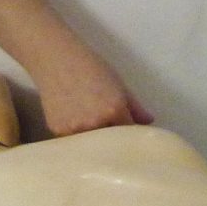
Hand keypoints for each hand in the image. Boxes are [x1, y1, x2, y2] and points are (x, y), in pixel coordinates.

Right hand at [32, 46, 153, 135]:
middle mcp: (95, 123)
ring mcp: (74, 129)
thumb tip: (149, 123)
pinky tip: (76, 122)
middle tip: (110, 128)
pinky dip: (78, 135)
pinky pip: (73, 140)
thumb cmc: (92, 68)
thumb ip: (135, 106)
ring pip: (91, 144)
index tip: (129, 132)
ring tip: (92, 123)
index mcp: (114, 111)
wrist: (57, 61)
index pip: (128, 132)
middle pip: (110, 141)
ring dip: (95, 140)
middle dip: (113, 138)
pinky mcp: (57, 131)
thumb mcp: (119, 84)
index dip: (129, 133)